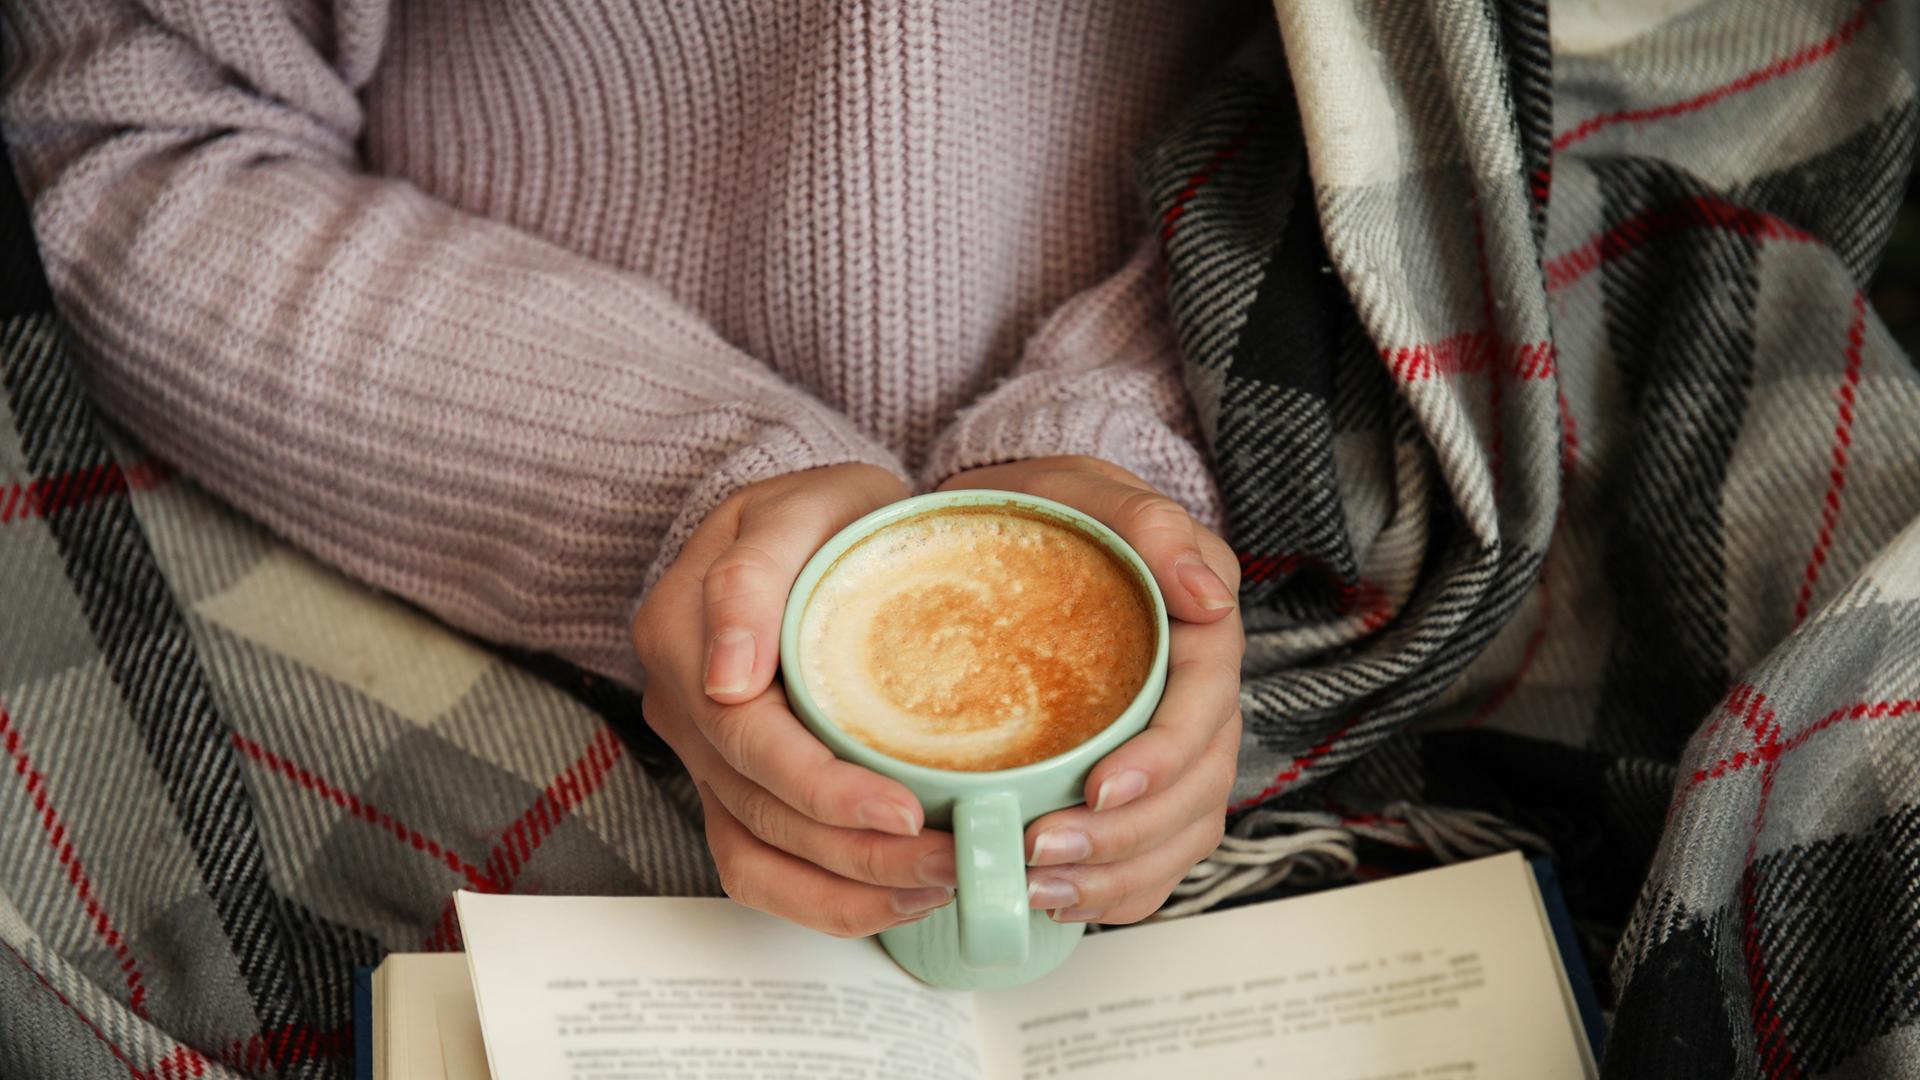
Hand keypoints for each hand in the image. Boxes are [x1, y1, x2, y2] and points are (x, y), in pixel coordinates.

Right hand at [634, 464, 960, 936]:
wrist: (811, 528)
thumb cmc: (821, 514)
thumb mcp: (801, 506)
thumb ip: (754, 574)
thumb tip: (728, 675)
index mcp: (683, 633)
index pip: (746, 737)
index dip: (822, 787)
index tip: (902, 808)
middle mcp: (683, 704)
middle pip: (758, 808)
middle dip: (858, 850)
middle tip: (952, 857)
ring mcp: (705, 753)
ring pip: (757, 854)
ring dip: (847, 887)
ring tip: (937, 883)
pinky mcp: (734, 787)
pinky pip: (760, 867)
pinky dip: (826, 897)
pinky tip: (899, 894)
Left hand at [938, 456, 1243, 924]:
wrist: (1017, 533)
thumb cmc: (1053, 512)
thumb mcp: (1092, 493)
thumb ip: (1154, 528)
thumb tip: (1209, 594)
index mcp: (1200, 633)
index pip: (1205, 709)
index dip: (1162, 759)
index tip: (1101, 787)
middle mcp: (1197, 699)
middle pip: (1197, 790)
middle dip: (1125, 836)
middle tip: (1040, 851)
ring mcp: (1173, 747)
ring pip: (1181, 835)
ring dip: (1117, 873)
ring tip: (1038, 888)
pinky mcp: (1139, 781)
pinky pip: (1155, 857)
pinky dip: (1116, 890)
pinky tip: (1059, 900)